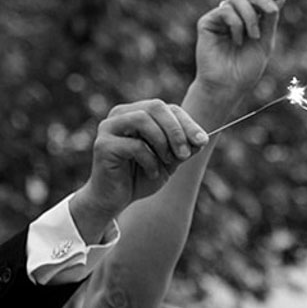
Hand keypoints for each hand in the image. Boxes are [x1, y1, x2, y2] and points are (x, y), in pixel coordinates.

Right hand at [70, 100, 211, 237]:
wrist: (115, 201)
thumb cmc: (141, 178)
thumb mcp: (169, 162)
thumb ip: (183, 148)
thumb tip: (201, 139)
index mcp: (137, 113)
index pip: (167, 108)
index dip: (187, 123)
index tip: (202, 142)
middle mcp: (121, 114)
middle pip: (155, 107)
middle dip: (176, 130)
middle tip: (185, 154)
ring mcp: (109, 127)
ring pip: (142, 119)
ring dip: (162, 142)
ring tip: (167, 162)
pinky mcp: (104, 145)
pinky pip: (134, 145)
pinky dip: (150, 160)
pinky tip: (152, 173)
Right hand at [193, 0, 285, 105]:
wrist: (228, 87)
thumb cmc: (246, 69)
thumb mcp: (265, 42)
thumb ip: (270, 19)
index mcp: (250, 19)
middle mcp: (235, 16)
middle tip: (271, 12)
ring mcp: (220, 18)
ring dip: (250, 16)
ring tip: (253, 36)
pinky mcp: (207, 22)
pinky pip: (225, 10)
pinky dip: (236, 24)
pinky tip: (236, 41)